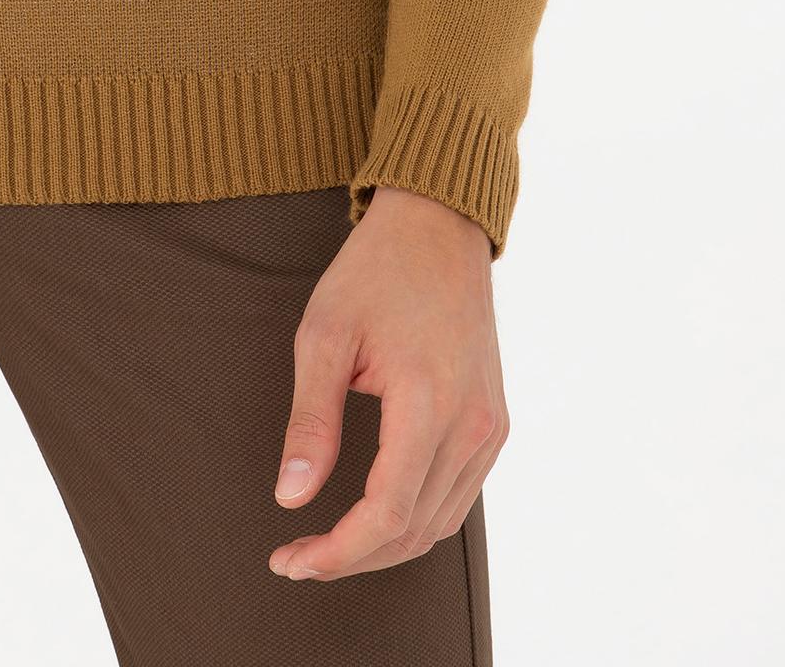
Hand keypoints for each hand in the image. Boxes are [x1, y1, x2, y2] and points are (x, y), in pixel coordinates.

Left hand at [268, 185, 506, 582]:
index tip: (289, 559)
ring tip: (326, 542)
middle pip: (414, 531)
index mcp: (429, 402)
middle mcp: (473, 424)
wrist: (438, 224)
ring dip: (383, 544)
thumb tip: (290, 499)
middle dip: (352, 557)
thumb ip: (311, 421)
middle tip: (295, 558)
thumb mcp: (324, 334)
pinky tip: (372, 514)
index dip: (337, 551)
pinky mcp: (495, 422)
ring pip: (440, 523)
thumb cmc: (374, 271)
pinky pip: (457, 495)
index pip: (387, 514)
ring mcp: (491, 426)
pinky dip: (414, 519)